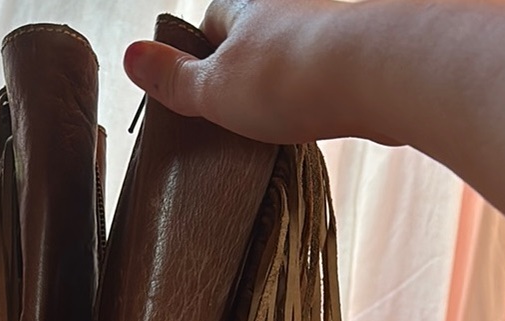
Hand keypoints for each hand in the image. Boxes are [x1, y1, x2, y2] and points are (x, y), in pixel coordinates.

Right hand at [123, 0, 395, 144]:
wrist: (375, 76)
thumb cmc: (286, 79)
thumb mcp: (214, 89)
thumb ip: (174, 80)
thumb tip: (129, 56)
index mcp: (245, 7)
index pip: (209, 24)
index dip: (198, 59)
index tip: (195, 95)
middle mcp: (287, 10)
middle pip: (252, 42)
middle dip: (241, 76)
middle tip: (231, 119)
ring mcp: (326, 32)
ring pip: (291, 60)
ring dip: (282, 89)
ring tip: (273, 126)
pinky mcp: (361, 60)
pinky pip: (328, 78)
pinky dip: (318, 99)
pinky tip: (315, 124)